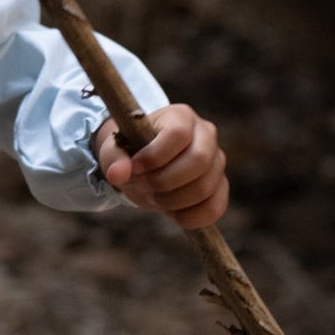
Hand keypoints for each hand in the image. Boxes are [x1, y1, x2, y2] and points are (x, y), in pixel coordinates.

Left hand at [92, 104, 227, 228]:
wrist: (145, 167)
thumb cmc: (132, 152)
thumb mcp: (116, 150)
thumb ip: (114, 159)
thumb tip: (117, 174)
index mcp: (181, 116)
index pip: (178, 134)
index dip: (154, 156)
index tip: (134, 169)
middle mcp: (206, 134)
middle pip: (199, 160)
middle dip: (164, 181)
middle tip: (142, 186)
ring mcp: (217, 162)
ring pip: (204, 188)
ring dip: (172, 201)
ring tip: (152, 196)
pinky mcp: (220, 187)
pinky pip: (214, 208)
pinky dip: (190, 217)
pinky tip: (171, 213)